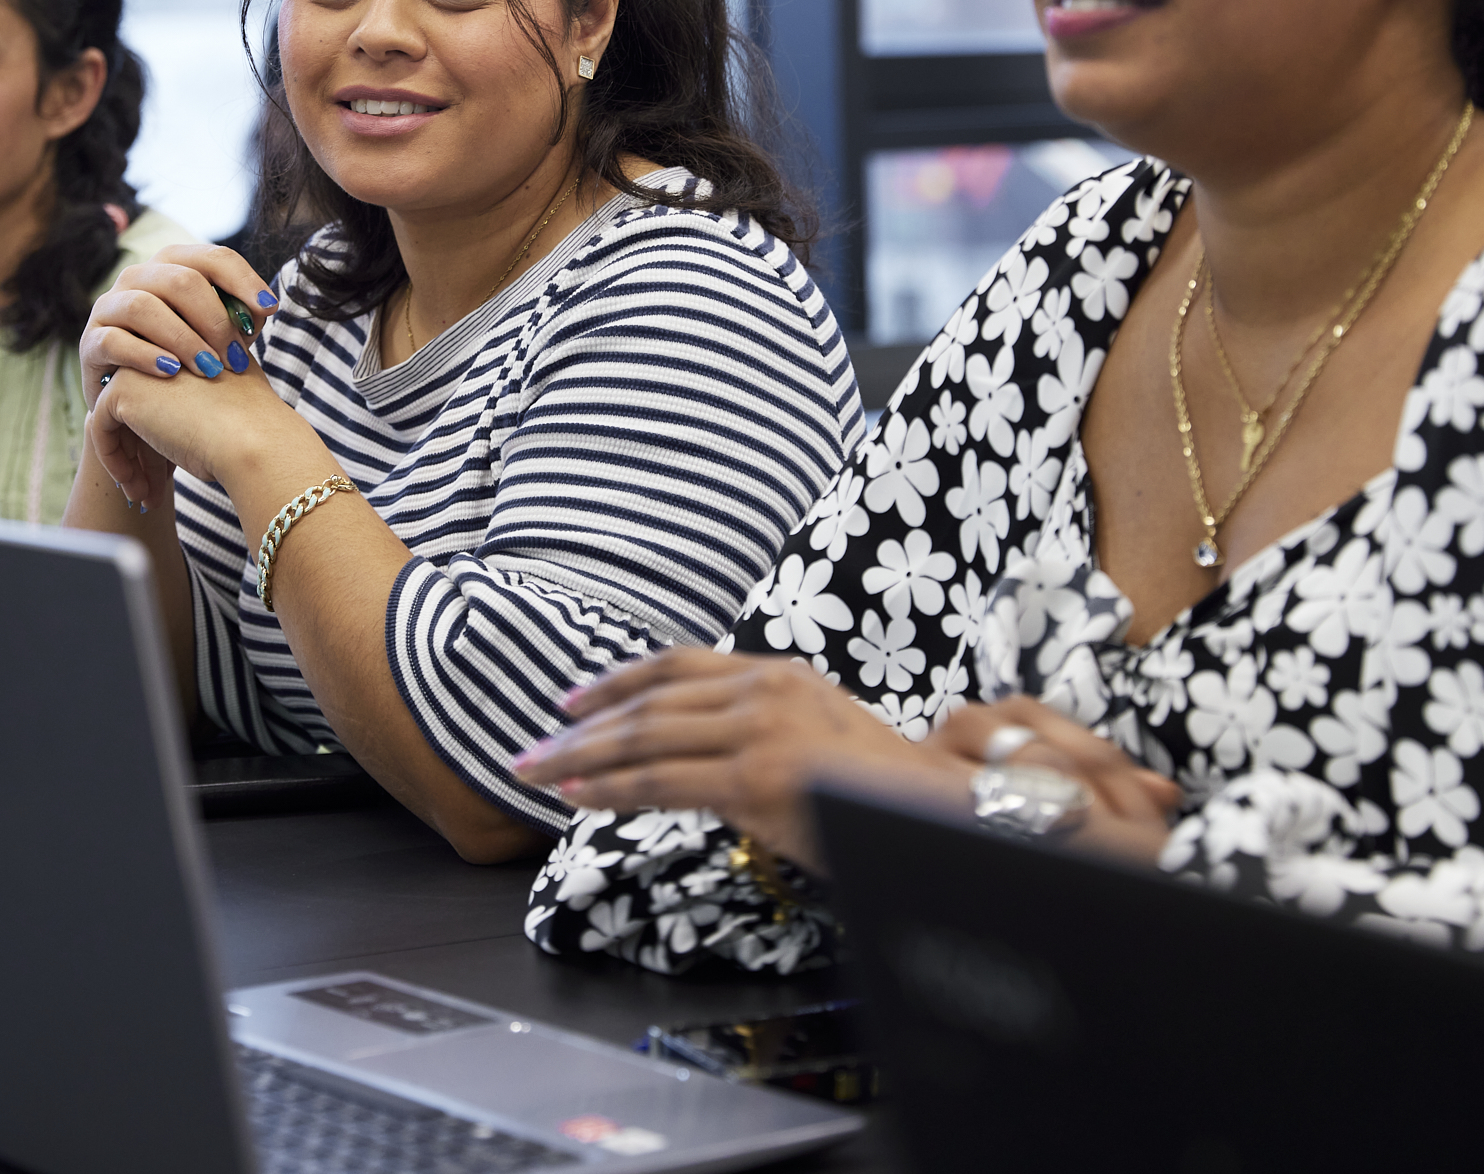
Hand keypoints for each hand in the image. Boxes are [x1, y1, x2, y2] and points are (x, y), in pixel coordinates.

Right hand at [79, 243, 279, 401]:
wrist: (143, 404)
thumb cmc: (188, 362)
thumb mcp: (218, 337)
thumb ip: (239, 319)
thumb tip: (261, 308)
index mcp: (173, 266)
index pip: (213, 258)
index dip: (244, 280)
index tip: (270, 309)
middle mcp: (138, 277)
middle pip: (180, 280)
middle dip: (214, 320)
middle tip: (235, 358)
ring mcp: (109, 307)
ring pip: (143, 306)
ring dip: (183, 339)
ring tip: (209, 369)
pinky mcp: (90, 342)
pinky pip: (114, 341)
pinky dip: (145, 355)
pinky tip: (171, 371)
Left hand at [512, 652, 1184, 873]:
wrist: (951, 817)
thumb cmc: (891, 795)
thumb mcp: (820, 743)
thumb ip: (765, 736)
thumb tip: (711, 757)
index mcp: (782, 672)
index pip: (680, 667)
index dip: (619, 680)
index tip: (574, 699)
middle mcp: (769, 686)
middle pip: (652, 700)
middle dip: (582, 725)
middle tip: (532, 743)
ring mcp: (764, 728)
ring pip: (647, 739)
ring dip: (581, 758)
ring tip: (534, 773)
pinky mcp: (761, 776)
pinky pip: (665, 781)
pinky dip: (611, 789)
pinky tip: (578, 798)